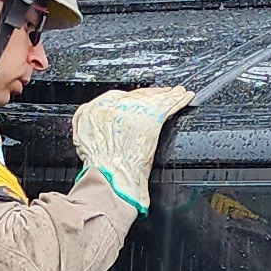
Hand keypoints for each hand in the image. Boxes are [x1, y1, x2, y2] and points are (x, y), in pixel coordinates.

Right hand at [71, 85, 193, 211]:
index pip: (117, 98)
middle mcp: (111, 106)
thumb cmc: (99, 170)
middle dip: (151, 95)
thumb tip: (101, 127)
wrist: (109, 177)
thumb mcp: (84, 143)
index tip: (141, 100)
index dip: (133, 99)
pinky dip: (178, 101)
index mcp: (93, 110)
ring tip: (179, 93)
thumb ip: (93, 128)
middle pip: (136, 96)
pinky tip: (186, 97)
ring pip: (153, 99)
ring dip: (168, 96)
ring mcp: (131, 111)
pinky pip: (167, 106)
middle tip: (163, 93)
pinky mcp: (149, 119)